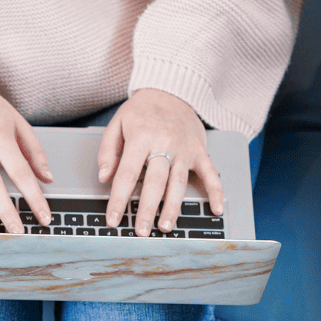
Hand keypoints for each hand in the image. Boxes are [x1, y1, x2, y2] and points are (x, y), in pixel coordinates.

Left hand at [97, 89, 223, 234]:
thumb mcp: (118, 123)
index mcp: (141, 136)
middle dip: (147, 209)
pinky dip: (215, 191)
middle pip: (155, 182)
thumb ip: (108, 150)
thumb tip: (104, 177)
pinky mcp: (200, 150)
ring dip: (172, 207)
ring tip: (165, 227)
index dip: (119, 199)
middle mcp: (164, 143)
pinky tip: (215, 209)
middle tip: (141, 232)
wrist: (171, 88)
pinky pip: (210, 172)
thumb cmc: (142, 109)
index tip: (113, 219)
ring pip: (178, 182)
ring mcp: (185, 148)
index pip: (128, 173)